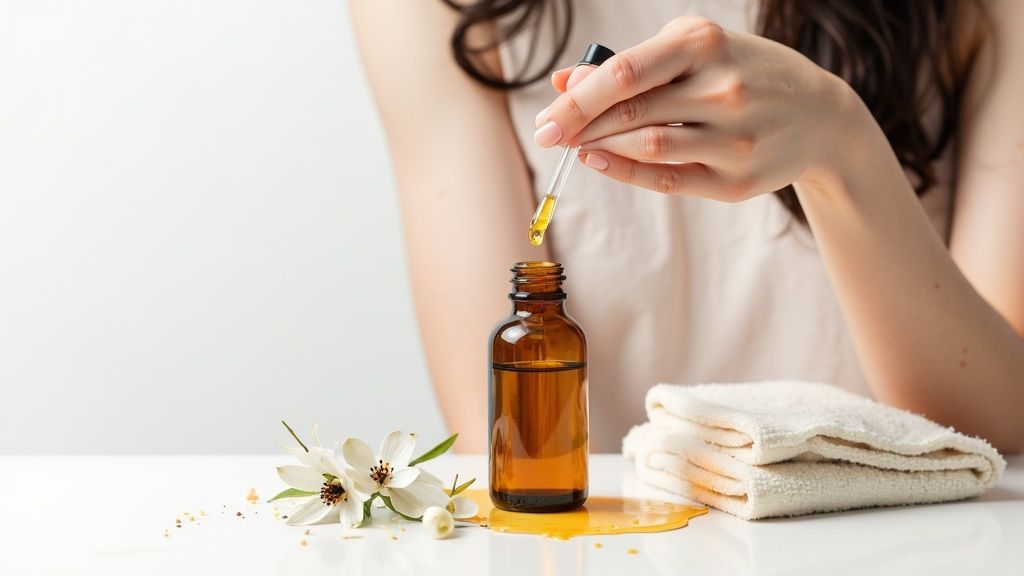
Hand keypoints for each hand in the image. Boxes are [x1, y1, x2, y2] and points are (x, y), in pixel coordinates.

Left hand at [533, 16, 861, 200]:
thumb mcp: (693, 51)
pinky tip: (599, 161)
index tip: (543, 117)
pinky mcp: (738, 180)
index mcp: (706, 44)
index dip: (576, 100)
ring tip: (574, 146)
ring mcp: (734, 138)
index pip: (625, 73)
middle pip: (630, 112)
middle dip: (577, 126)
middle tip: (547, 136)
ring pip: (647, 146)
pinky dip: (625, 171)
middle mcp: (723, 89)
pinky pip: (667, 179)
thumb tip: (564, 81)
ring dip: (600, 147)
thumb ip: (629, 65)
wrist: (821, 116)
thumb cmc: (742, 74)